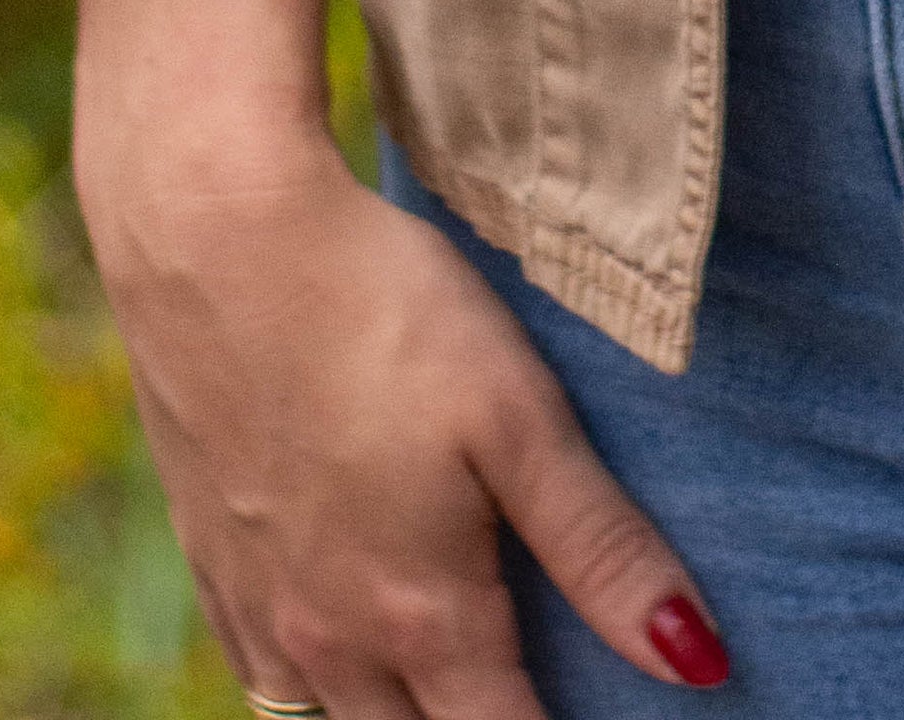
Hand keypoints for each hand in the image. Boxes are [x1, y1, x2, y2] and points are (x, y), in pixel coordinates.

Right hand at [90, 122, 724, 709]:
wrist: (212, 233)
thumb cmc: (381, 309)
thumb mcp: (517, 415)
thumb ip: (601, 548)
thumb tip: (698, 662)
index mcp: (419, 615)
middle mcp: (329, 639)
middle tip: (528, 685)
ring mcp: (257, 604)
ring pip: (331, 719)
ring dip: (395, 713)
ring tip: (449, 676)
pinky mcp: (205, 557)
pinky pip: (262, 674)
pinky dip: (315, 682)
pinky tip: (342, 633)